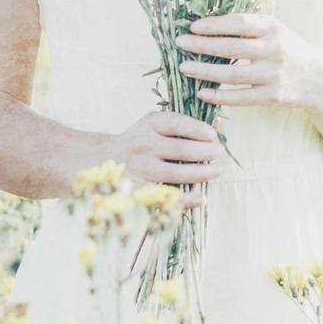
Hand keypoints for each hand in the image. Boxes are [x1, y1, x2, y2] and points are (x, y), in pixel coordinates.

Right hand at [104, 110, 222, 208]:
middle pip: (179, 150)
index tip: (213, 135)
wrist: (102, 160)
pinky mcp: (139, 190)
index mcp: (148, 125)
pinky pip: (165, 196)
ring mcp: (140, 169)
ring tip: (217, 171)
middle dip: (205, 152)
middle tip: (219, 153)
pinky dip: (185, 199)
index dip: (198, 129)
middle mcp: (143, 145)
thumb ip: (183, 125)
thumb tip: (220, 125)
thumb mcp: (154, 125)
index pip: (176, 124)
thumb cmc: (140, 141)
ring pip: (175, 174)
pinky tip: (201, 198)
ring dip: (200, 173)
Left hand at [176, 12, 322, 112]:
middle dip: (201, 46)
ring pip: (232, 74)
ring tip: (184, 68)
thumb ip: (248, 25)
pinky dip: (219, 96)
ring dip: (204, 71)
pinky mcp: (272, 97)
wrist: (318, 78)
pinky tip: (202, 93)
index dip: (214, 25)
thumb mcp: (274, 29)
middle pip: (231, 48)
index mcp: (273, 28)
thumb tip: (207, 21)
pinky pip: (240, 98)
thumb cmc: (287, 48)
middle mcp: (274, 50)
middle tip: (180, 43)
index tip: (193, 26)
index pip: (239, 23)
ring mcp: (273, 75)